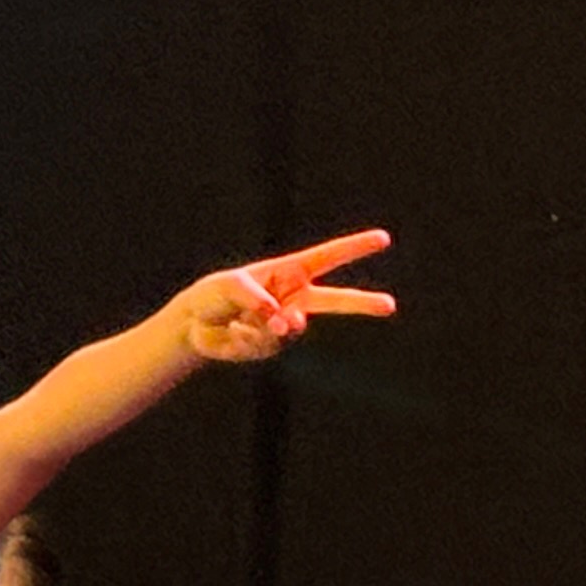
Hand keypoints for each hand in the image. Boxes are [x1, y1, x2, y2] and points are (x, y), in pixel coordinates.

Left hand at [173, 229, 395, 366]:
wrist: (195, 326)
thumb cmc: (216, 294)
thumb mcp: (231, 286)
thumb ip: (255, 297)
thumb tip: (278, 318)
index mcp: (290, 272)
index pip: (328, 257)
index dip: (355, 248)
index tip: (383, 238)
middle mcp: (294, 298)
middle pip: (335, 300)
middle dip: (362, 303)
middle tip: (390, 305)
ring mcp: (286, 324)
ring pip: (295, 327)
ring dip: (275, 325)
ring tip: (251, 322)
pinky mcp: (274, 347)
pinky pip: (270, 344)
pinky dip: (250, 338)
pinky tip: (235, 332)